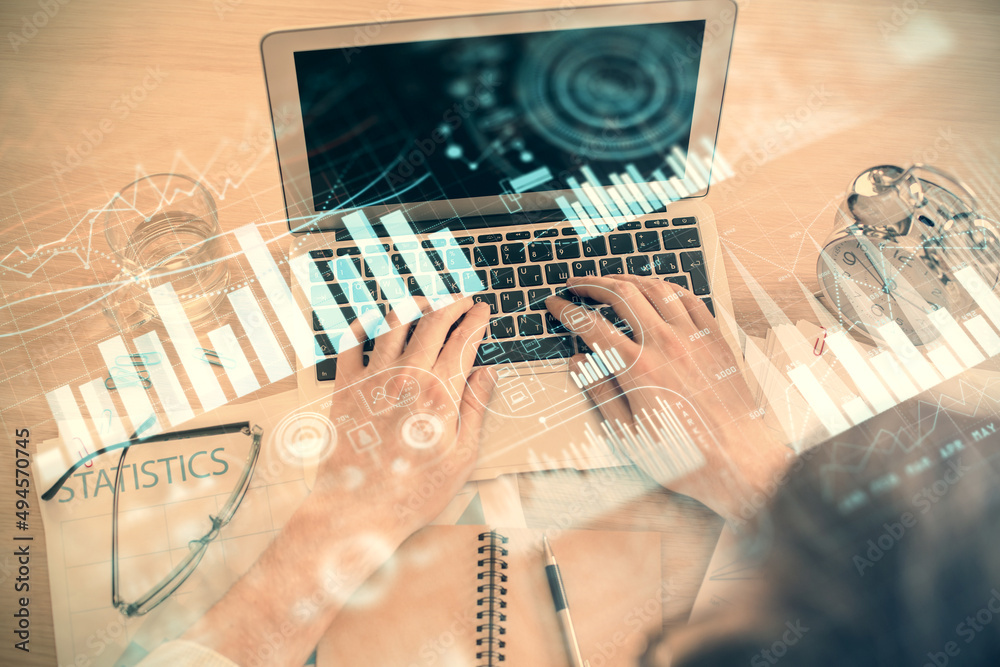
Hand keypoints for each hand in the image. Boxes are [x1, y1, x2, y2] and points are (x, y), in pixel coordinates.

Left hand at [315, 297, 495, 542]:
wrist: (360, 510)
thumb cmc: (415, 491)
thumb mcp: (463, 456)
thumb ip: (475, 408)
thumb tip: (487, 374)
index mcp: (439, 393)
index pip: (464, 341)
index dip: (476, 321)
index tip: (482, 310)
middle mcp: (406, 377)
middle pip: (432, 323)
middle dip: (450, 304)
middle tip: (460, 298)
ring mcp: (372, 380)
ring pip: (393, 324)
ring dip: (411, 305)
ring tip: (422, 300)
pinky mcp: (344, 389)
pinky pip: (348, 345)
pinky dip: (359, 326)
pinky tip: (367, 320)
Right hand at [545, 275, 790, 518]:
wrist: (738, 461)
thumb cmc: (684, 456)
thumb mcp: (628, 434)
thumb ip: (600, 393)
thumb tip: (578, 363)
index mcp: (638, 369)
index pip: (592, 326)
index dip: (567, 311)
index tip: (555, 304)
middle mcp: (665, 345)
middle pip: (621, 295)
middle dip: (592, 284)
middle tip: (575, 283)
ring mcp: (693, 338)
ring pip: (656, 289)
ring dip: (628, 278)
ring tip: (611, 279)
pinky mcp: (715, 340)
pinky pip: (690, 299)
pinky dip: (668, 287)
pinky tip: (657, 289)